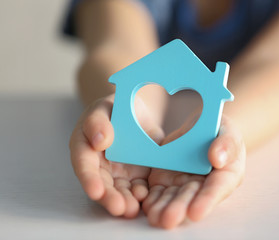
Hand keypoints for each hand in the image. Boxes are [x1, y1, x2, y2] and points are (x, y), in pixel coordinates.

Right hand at [69, 94, 163, 217]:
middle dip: (110, 198)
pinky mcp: (137, 175)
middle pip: (102, 184)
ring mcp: (119, 172)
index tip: (96, 191)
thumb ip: (97, 121)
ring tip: (133, 209)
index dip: (89, 180)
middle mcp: (100, 165)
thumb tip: (99, 141)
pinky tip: (147, 198)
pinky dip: (142, 194)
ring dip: (126, 201)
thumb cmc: (114, 107)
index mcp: (85, 148)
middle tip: (119, 208)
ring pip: (120, 190)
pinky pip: (139, 186)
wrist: (135, 110)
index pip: (84, 165)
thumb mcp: (104, 107)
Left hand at [142, 114, 245, 228]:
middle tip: (170, 219)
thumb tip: (217, 159)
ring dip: (164, 208)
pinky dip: (152, 199)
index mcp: (225, 175)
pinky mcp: (165, 179)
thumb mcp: (227, 131)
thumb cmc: (218, 130)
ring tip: (155, 218)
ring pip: (173, 198)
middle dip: (180, 208)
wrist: (199, 127)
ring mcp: (182, 183)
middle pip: (191, 197)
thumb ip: (226, 144)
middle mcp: (203, 185)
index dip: (206, 200)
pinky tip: (146, 206)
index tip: (196, 212)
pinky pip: (158, 191)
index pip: (217, 189)